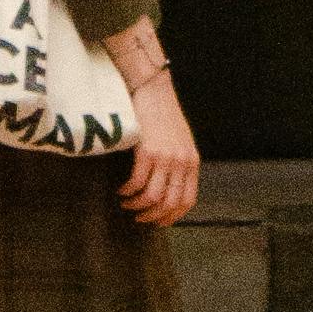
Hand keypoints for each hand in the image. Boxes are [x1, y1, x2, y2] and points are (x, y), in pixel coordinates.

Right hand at [108, 25, 199, 225]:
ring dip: (137, 207)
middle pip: (169, 204)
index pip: (187, 200)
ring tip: (127, 204)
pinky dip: (127, 192)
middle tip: (139, 218)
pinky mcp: (148, 152)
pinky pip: (137, 183)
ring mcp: (166, 158)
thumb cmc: (163, 115)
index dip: (173, 216)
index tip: (159, 222)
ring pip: (152, 198)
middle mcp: (182, 163)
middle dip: (152, 217)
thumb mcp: (180, 141)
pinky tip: (121, 190)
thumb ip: (178, 163)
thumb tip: (168, 188)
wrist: (153, 89)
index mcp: (192, 162)